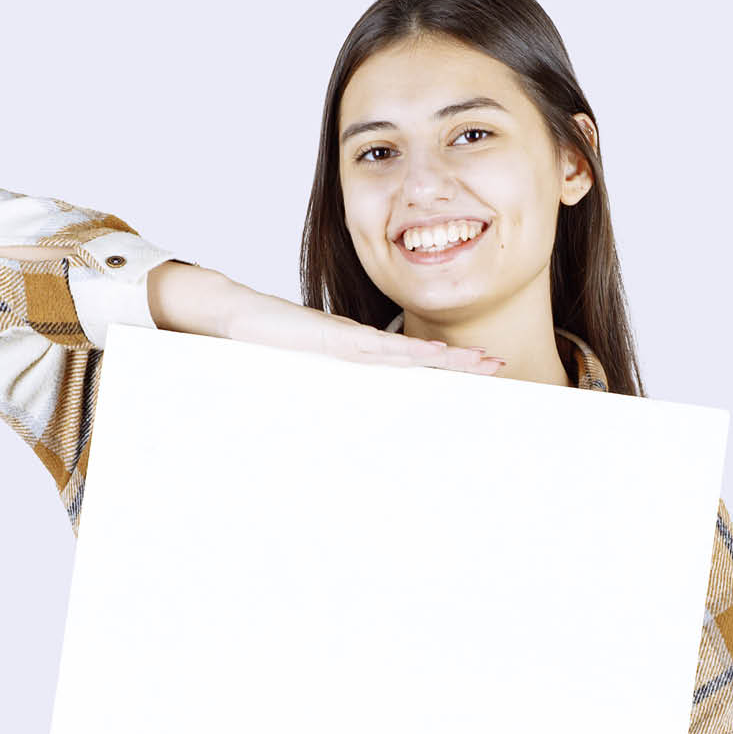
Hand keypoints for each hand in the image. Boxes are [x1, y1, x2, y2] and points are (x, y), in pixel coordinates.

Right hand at [217, 279, 507, 376]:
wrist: (236, 314)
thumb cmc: (266, 342)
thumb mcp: (301, 374)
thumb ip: (321, 387)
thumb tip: (331, 419)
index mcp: (357, 351)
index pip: (409, 360)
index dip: (443, 363)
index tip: (474, 366)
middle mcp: (361, 343)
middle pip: (420, 354)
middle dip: (460, 359)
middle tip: (496, 363)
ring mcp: (350, 340)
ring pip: (409, 352)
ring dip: (447, 357)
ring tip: (481, 360)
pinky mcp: (335, 341)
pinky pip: (379, 350)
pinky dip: (409, 353)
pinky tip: (435, 357)